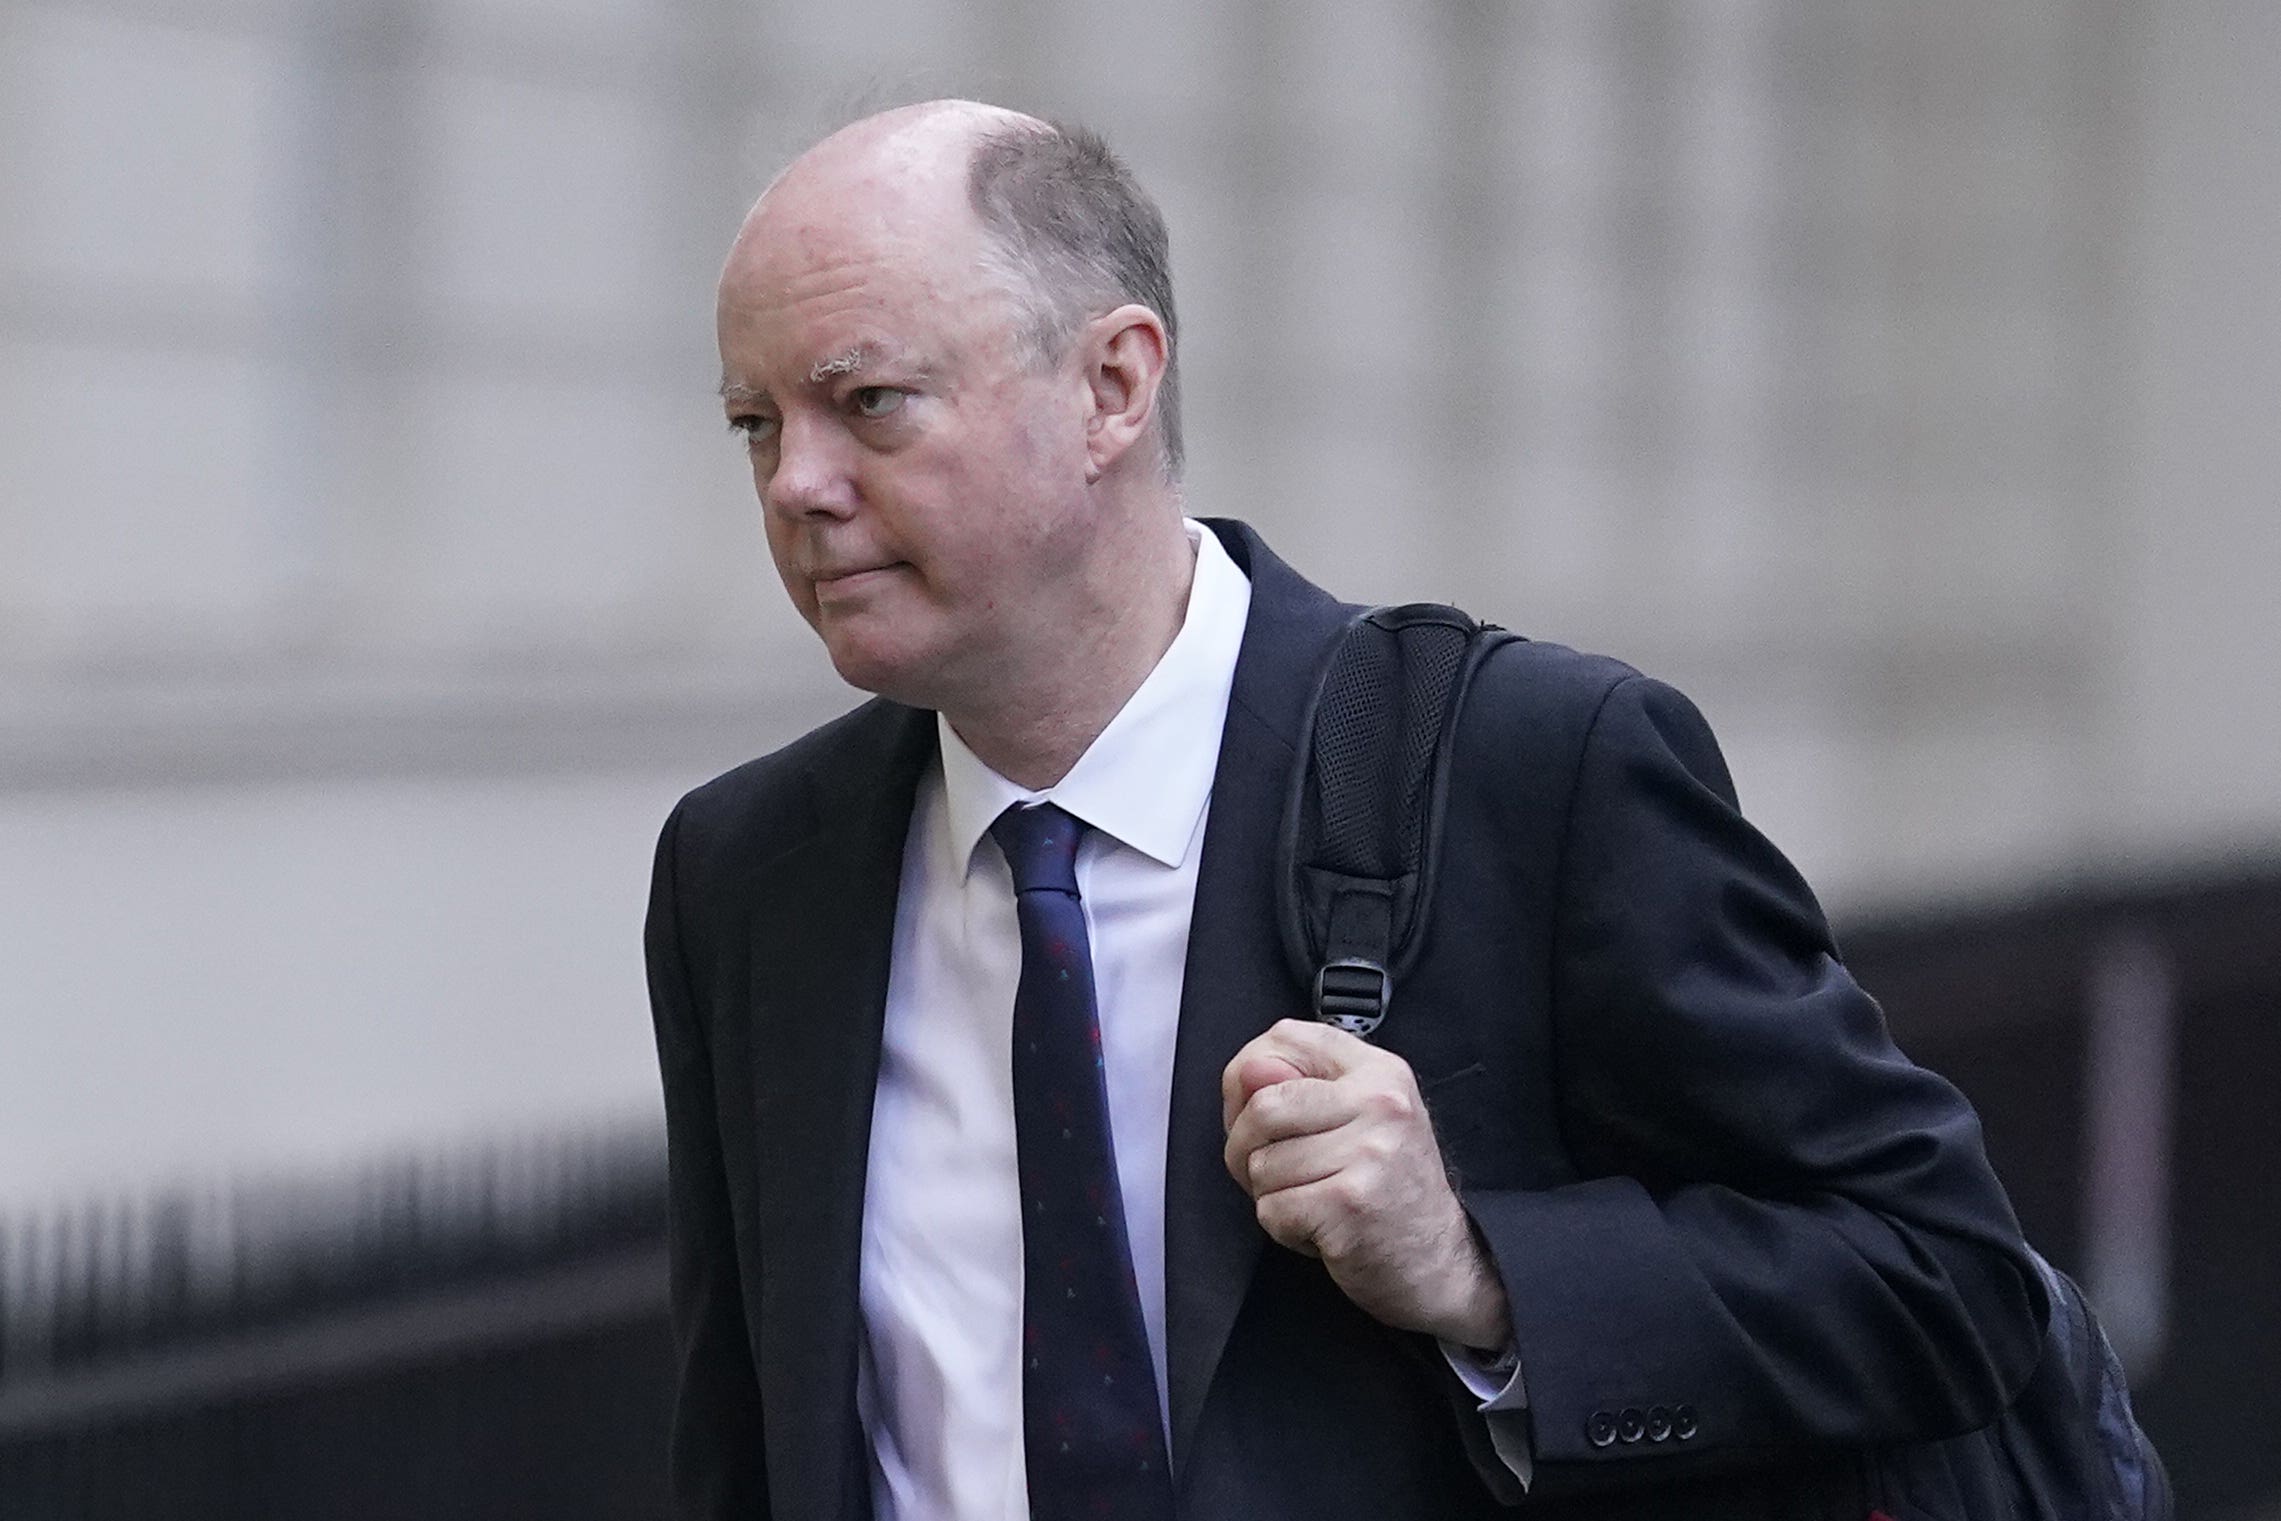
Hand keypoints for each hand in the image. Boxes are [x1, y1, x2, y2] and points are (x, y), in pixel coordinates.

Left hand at [1221, 1019, 1510, 1348]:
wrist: (1438, 1264)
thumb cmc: (1388, 1192)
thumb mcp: (1357, 1122)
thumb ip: (1297, 1089)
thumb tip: (1245, 1072)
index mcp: (1380, 1071)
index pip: (1288, 1037)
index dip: (1251, 1070)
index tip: (1255, 1108)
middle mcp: (1381, 1102)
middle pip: (1263, 1106)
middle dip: (1247, 1148)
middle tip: (1278, 1174)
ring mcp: (1369, 1152)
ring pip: (1261, 1164)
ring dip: (1272, 1196)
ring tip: (1315, 1202)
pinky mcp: (1350, 1202)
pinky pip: (1272, 1209)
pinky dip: (1284, 1229)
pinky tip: (1320, 1229)